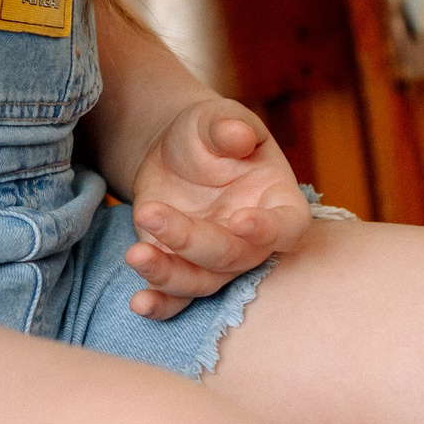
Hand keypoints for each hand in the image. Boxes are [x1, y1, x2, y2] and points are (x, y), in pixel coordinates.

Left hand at [122, 98, 310, 318]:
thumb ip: (227, 125)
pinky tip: (139, 304)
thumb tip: (237, 134)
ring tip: (136, 255)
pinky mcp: (182, 267)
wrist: (174, 153)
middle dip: (192, 240)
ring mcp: (216, 260)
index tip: (241, 222)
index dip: (270, 230)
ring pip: (202, 282)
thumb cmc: (208, 135)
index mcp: (277, 203)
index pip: (287, 227)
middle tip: (150, 212)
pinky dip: (161, 305)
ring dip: (168, 275)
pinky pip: (176, 297)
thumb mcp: (214, 119)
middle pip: (233, 256)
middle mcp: (251, 241)